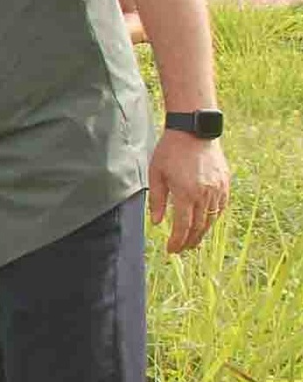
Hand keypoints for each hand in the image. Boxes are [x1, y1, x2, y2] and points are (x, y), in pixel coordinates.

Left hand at [149, 131, 229, 252]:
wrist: (194, 131)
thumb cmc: (170, 151)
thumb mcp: (156, 174)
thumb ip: (157, 200)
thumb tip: (157, 222)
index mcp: (186, 193)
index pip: (183, 226)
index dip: (177, 241)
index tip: (171, 250)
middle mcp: (205, 194)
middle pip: (199, 226)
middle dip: (189, 241)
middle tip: (181, 250)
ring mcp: (217, 189)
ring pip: (211, 219)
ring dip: (202, 233)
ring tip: (192, 241)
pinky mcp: (225, 183)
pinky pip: (220, 207)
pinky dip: (212, 218)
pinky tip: (205, 223)